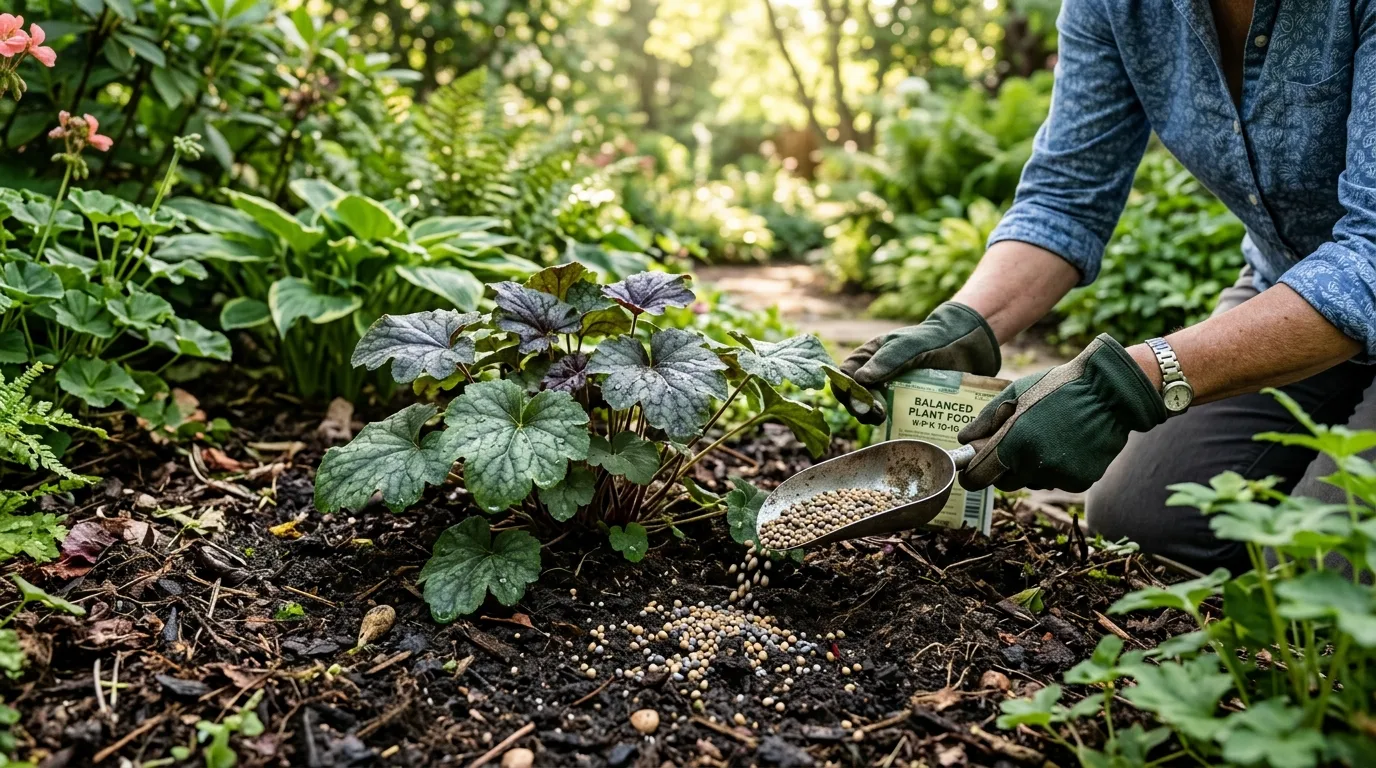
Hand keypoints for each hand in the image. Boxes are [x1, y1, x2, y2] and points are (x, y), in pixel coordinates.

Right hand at [837, 302, 1000, 424]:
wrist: (967, 345)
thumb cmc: (935, 338)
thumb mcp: (910, 345)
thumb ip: (888, 359)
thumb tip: (860, 379)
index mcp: (869, 357)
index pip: (843, 377)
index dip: (847, 392)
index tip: (865, 402)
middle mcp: (875, 375)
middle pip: (853, 398)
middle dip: (860, 408)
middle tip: (879, 414)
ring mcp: (890, 391)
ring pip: (870, 411)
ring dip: (872, 418)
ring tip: (885, 419)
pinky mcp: (906, 404)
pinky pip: (893, 418)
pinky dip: (892, 425)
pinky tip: (900, 427)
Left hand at [957, 334, 1166, 491]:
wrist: (1110, 393)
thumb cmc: (1058, 387)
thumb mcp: (1015, 393)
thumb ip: (985, 420)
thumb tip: (964, 441)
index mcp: (1013, 443)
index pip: (979, 477)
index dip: (972, 476)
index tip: (970, 472)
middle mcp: (1034, 465)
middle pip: (1004, 483)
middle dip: (1003, 469)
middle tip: (1015, 444)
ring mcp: (1059, 476)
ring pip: (1032, 482)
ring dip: (1031, 468)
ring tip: (1047, 437)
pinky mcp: (1080, 482)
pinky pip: (1057, 481)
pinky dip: (1057, 469)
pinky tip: (1067, 444)